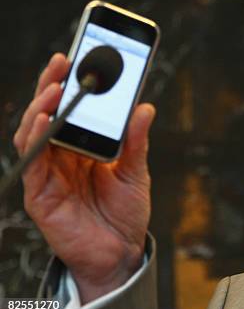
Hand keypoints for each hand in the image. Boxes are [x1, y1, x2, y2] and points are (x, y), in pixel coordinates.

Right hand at [13, 53, 155, 302]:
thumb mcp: (136, 171)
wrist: (121, 251)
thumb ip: (136, 141)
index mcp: (82, 148)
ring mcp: (48, 174)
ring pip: (33, 133)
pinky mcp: (40, 194)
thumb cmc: (125, 212)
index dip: (70, 84)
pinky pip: (33, 162)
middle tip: (63, 62)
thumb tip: (145, 107)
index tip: (78, 57)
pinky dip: (36, 138)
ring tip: (55, 87)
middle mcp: (61, 156)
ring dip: (41, 107)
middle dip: (52, 86)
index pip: (71, 110)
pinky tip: (45, 120)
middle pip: (48, 115)